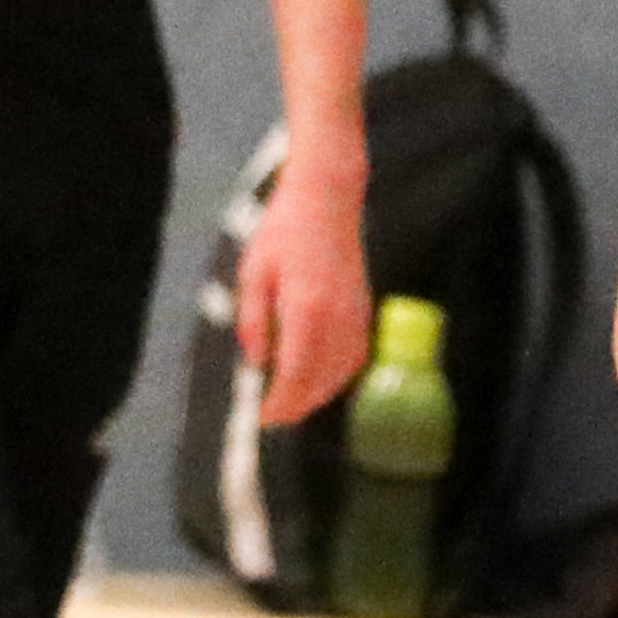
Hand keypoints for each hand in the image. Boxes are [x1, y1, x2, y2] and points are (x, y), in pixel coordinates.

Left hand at [232, 154, 371, 428]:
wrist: (327, 201)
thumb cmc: (285, 231)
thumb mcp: (253, 273)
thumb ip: (253, 322)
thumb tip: (256, 363)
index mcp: (305, 310)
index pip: (294, 375)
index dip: (278, 403)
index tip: (260, 416)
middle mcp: (336, 319)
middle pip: (319, 383)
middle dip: (295, 406)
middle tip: (271, 416)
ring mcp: (355, 316)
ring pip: (341, 375)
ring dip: (316, 396)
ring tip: (290, 402)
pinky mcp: (364, 311)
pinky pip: (355, 358)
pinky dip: (337, 377)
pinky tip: (318, 379)